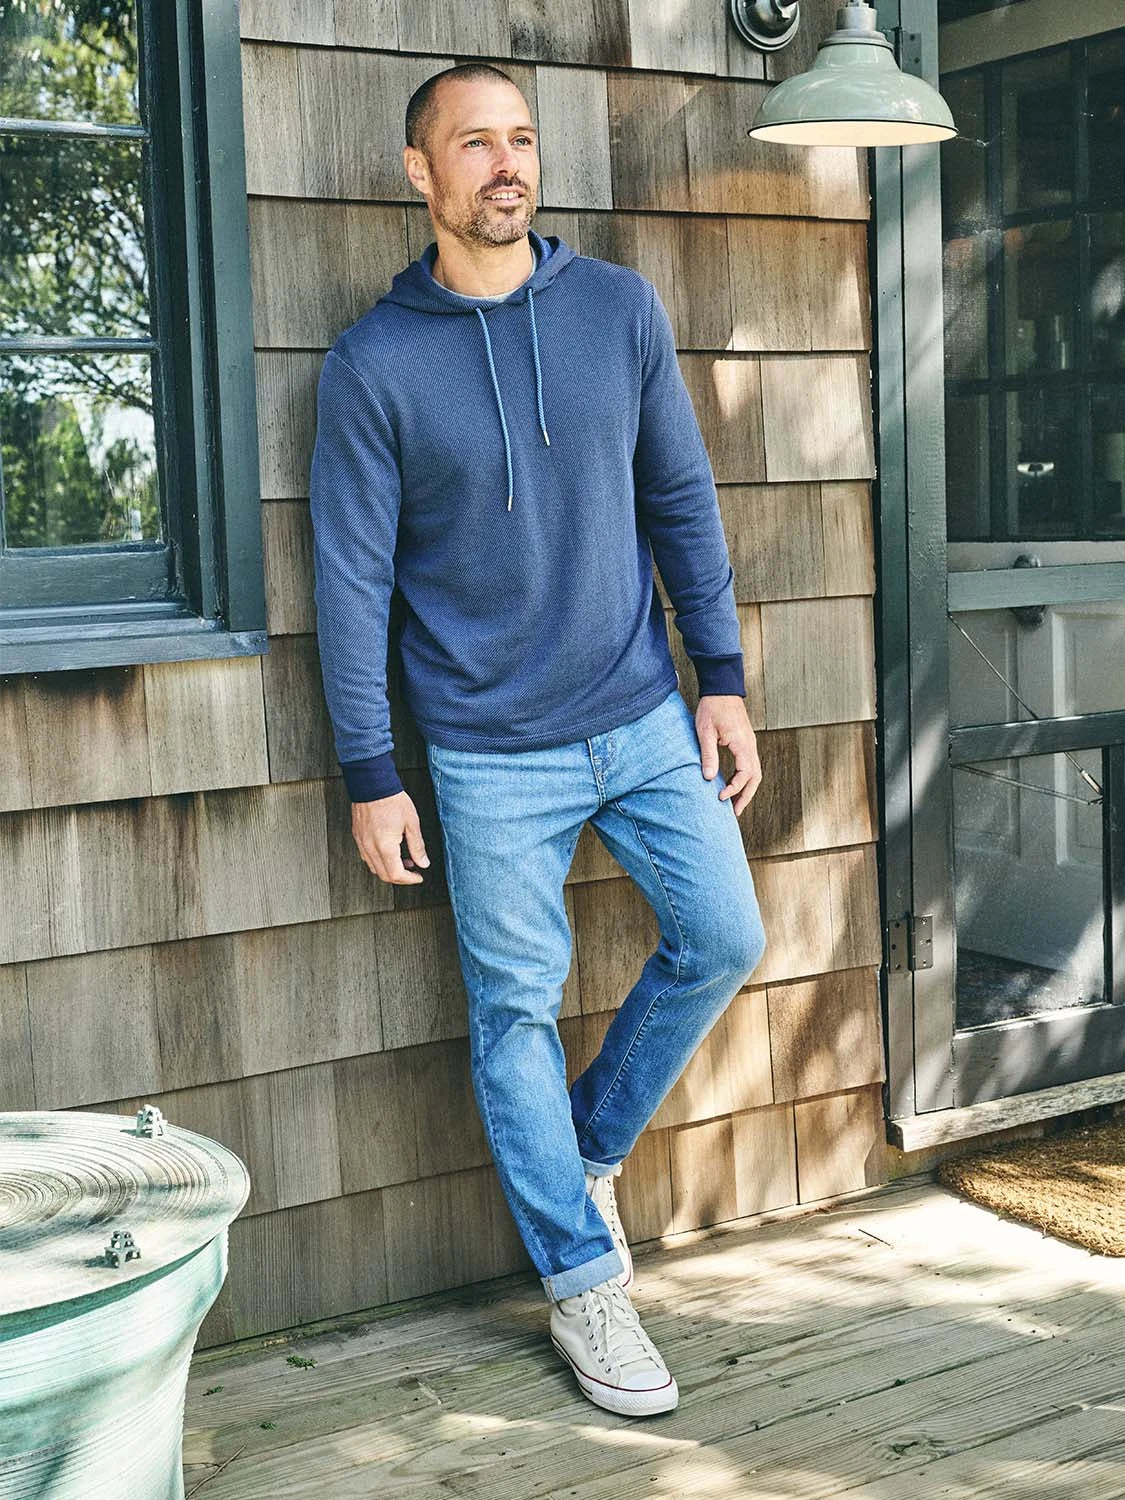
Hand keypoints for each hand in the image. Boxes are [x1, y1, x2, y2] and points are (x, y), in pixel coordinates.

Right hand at [351, 790, 430, 884]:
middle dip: (401, 878)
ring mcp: (362, 843)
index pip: (396, 875)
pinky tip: (390, 851)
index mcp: (385, 846)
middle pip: (384, 876)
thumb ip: (417, 846)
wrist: (372, 784)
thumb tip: (423, 862)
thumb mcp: (411, 823)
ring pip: (375, 868)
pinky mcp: (358, 838)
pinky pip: (367, 857)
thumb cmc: (391, 799)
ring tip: (404, 860)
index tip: (418, 877)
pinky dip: (380, 860)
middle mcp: (370, 848)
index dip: (409, 880)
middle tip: (413, 871)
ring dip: (390, 869)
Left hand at [695, 695, 761, 815]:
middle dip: (745, 796)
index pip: (745, 774)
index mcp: (742, 744)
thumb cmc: (712, 707)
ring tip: (735, 804)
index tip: (720, 797)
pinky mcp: (746, 742)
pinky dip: (745, 779)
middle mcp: (751, 745)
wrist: (722, 688)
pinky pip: (750, 765)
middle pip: (755, 778)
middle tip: (734, 813)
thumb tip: (708, 778)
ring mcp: (750, 744)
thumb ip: (708, 755)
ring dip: (746, 789)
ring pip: (755, 772)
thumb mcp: (705, 732)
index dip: (734, 789)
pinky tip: (734, 784)